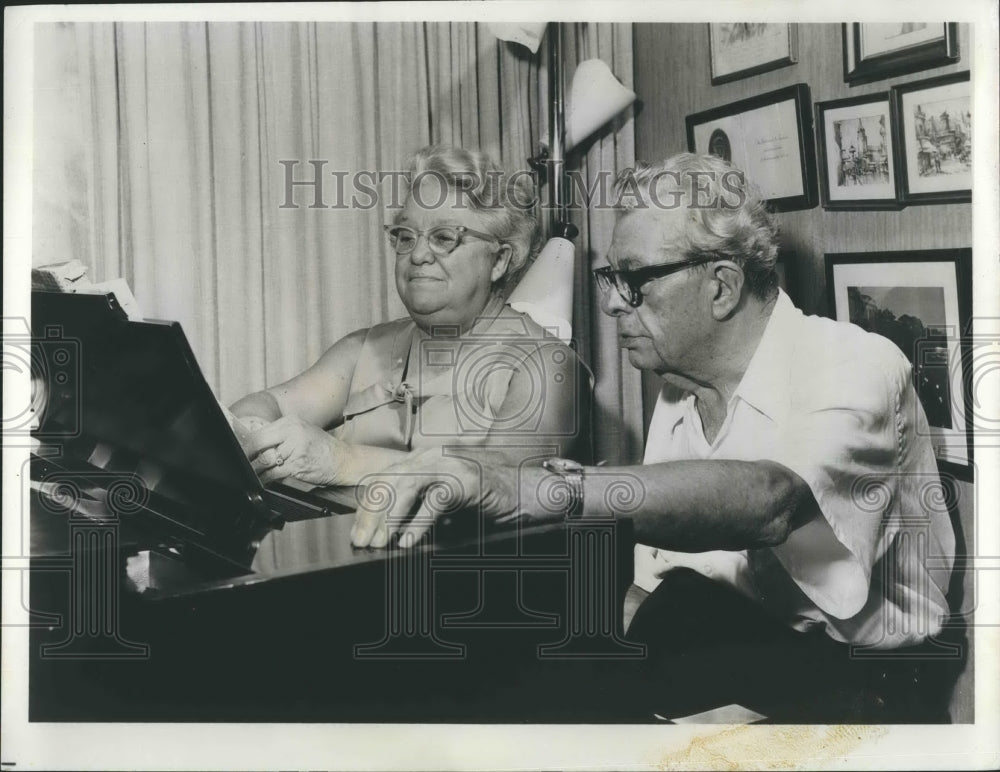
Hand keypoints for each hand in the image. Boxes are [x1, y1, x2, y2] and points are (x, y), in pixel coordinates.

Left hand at [246, 416, 348, 486]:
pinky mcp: (297, 465)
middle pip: (259, 443)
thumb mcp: (301, 433)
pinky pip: (274, 473)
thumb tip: (255, 444)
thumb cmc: (321, 448)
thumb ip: (280, 436)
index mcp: (290, 421)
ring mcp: (295, 448)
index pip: (260, 431)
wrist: (344, 460)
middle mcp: (292, 431)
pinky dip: (265, 478)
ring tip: (250, 473)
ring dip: (255, 469)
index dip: (246, 443)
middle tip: (240, 463)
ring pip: (265, 459)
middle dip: (247, 455)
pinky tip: (262, 480)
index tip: (239, 451)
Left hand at [350, 449, 521, 547]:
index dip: (366, 507)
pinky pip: (434, 503)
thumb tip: (386, 528)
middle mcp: (431, 457)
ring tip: (380, 543)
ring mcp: (449, 465)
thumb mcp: (442, 495)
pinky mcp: (465, 480)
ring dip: (389, 519)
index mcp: (421, 459)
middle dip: (371, 514)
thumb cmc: (483, 493)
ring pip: (406, 488)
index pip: (383, 478)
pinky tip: (408, 542)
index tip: (357, 532)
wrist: (522, 486)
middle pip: (388, 482)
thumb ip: (417, 502)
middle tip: (362, 542)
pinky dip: (418, 525)